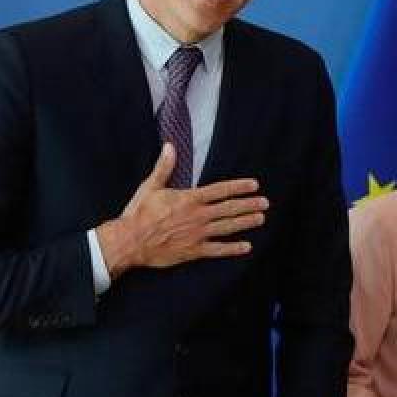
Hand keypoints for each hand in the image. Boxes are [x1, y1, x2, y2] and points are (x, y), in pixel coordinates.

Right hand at [96, 143, 267, 278]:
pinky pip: (218, 249)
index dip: (239, 187)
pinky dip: (233, 248)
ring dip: (246, 222)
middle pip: (230, 208)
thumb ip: (164, 167)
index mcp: (189, 198)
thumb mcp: (151, 186)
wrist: (130, 240)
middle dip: (249, 204)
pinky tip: (246, 246)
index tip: (254, 185)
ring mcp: (198, 234)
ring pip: (228, 227)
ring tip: (260, 218)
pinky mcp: (194, 251)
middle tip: (265, 203)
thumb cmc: (139, 213)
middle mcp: (198, 215)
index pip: (221, 190)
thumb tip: (170, 146)